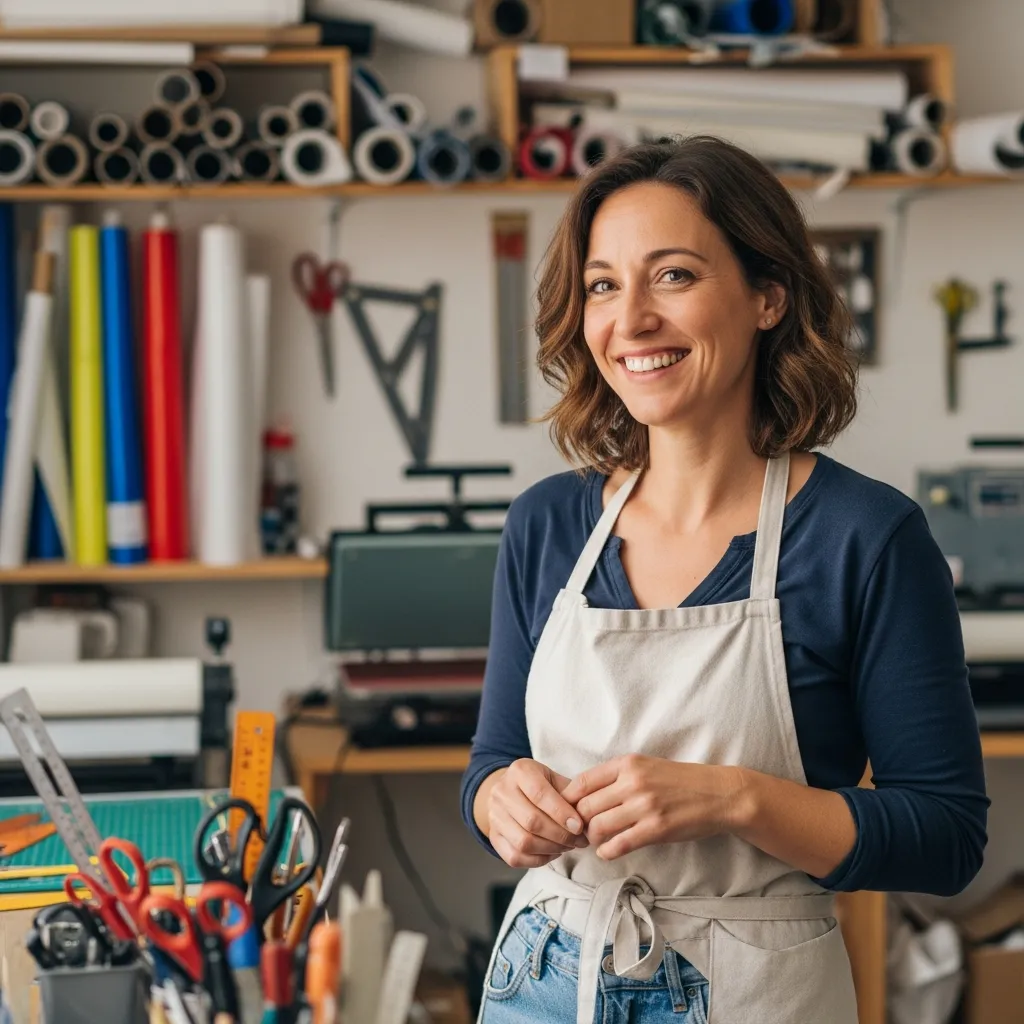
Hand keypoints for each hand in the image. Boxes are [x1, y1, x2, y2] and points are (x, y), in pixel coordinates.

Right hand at [486, 759, 588, 868]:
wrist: (511, 791)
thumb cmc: (541, 785)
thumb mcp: (555, 779)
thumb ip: (570, 794)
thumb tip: (587, 818)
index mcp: (519, 771)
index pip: (539, 794)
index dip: (561, 813)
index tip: (580, 826)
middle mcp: (501, 791)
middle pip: (531, 821)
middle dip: (560, 835)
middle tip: (579, 841)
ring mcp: (494, 815)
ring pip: (523, 842)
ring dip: (551, 849)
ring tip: (568, 846)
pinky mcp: (493, 836)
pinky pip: (515, 857)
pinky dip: (538, 860)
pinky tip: (553, 853)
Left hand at [560, 755, 743, 860]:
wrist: (718, 794)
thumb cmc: (679, 781)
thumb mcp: (646, 766)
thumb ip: (617, 776)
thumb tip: (583, 795)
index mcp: (627, 763)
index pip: (581, 782)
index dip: (568, 801)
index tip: (568, 811)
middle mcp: (633, 782)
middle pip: (585, 807)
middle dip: (578, 823)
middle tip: (581, 832)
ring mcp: (644, 806)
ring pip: (598, 826)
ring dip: (592, 838)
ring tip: (596, 841)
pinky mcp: (656, 829)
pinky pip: (618, 844)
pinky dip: (606, 851)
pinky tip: (607, 851)